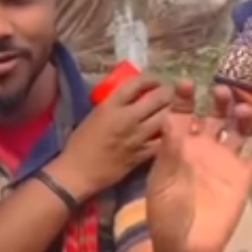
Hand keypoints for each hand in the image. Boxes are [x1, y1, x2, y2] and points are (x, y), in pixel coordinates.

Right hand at [51, 74, 170, 199]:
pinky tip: (170, 131)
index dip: (150, 78)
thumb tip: (129, 98)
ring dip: (172, 111)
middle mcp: (127, 118)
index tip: (154, 81)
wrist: (78, 172)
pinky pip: (164, 139)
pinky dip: (170, 133)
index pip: (136, 84)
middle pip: (158, 97)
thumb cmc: (79, 144)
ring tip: (172, 110)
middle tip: (169, 93)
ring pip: (166, 117)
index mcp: (110, 107)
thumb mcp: (93, 117)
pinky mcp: (144, 153)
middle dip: (167, 92)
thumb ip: (112, 106)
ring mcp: (138, 136)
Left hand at [147, 81, 251, 251]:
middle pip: (213, 118)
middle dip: (217, 103)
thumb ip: (169, 154)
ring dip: (241, 117)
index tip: (183, 83)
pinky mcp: (243, 177)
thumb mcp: (161, 183)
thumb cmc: (165, 215)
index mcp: (177, 148)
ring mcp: (224, 162)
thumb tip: (172, 121)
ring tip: (242, 107)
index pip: (180, 116)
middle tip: (220, 91)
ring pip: (237, 131)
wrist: (185, 248)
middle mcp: (202, 149)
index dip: (183, 99)